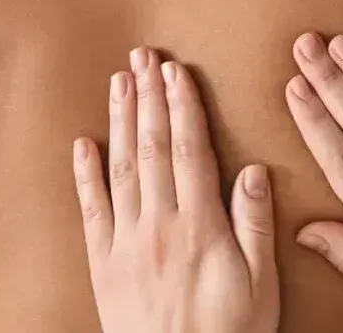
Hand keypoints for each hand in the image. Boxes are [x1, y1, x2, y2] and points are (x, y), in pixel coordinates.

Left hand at [72, 48, 279, 332]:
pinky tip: (82, 143)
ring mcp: (126, 242)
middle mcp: (158, 224)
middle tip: (144, 57)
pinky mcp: (104, 263)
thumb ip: (255, 224)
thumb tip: (253, 169)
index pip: (189, 150)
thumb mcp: (259, 285)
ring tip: (120, 81)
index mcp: (199, 225)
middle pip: (152, 147)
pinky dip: (85, 174)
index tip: (176, 72)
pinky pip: (92, 210)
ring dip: (120, 120)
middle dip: (149, 97)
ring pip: (122, 167)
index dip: (182, 107)